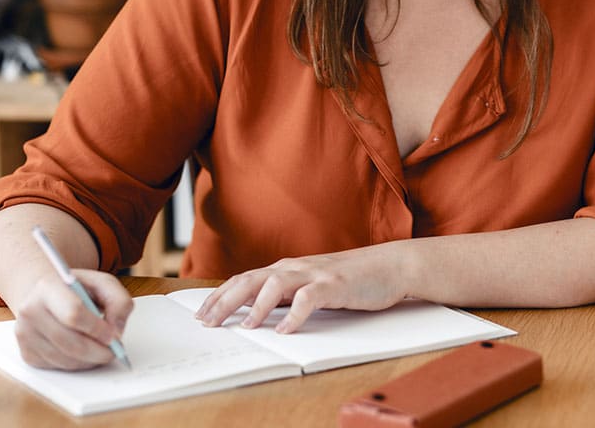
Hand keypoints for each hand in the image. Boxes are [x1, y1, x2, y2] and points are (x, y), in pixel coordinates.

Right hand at [13, 269, 132, 370]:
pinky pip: (57, 367)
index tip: (114, 336)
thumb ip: (119, 301)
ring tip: (103, 351)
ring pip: (64, 358)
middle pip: (69, 342)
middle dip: (97, 351)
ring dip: (89, 360)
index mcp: (48, 287)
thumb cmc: (76, 289)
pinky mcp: (27, 353)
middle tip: (115, 350)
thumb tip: (117, 331)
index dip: (97, 329)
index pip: (73, 313)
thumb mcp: (103, 283)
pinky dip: (77, 364)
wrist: (44, 294)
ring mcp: (25, 334)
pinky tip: (86, 353)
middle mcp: (30, 311)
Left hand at [195, 244, 411, 333]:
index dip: (221, 295)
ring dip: (257, 306)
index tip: (202, 313)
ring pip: (276, 284)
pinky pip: (310, 298)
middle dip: (225, 301)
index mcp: (289, 268)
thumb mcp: (313, 284)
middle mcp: (296, 267)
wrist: (391, 265)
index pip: (246, 279)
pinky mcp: (335, 285)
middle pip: (251, 280)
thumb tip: (261, 311)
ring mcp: (316, 274)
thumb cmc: (353, 278)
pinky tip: (286, 330)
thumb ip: (289, 293)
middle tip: (207, 322)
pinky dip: (295, 314)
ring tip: (246, 327)